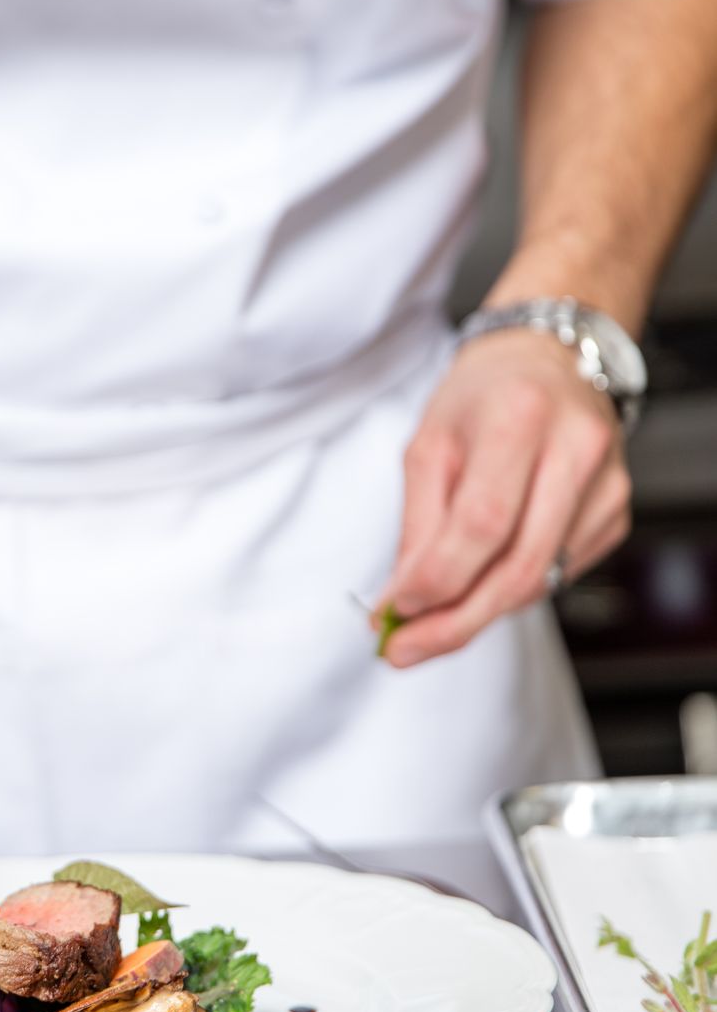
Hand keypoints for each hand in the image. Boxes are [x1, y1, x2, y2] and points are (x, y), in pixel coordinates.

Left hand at [378, 330, 631, 667]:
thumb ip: (416, 528)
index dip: (439, 579)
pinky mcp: (615, 514)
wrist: (548, 361)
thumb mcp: (430, 445)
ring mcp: (606, 486)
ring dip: (478, 612)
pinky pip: (558, 575)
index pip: (482, 523)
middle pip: (519, 567)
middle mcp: (575, 450)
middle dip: (456, 622)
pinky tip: (483, 575)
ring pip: (539, 581)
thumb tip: (399, 604)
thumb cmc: (484, 398)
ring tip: (432, 619)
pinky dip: (510, 589)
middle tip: (406, 650)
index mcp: (520, 417)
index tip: (396, 612)